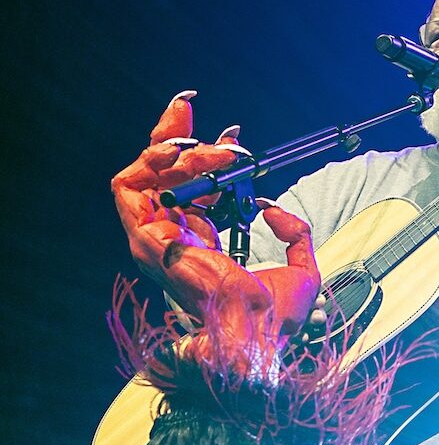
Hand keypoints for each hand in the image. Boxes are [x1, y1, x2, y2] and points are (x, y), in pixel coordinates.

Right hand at [113, 92, 320, 375]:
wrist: (261, 334)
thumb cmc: (276, 317)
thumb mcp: (300, 267)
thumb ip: (293, 233)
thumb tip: (273, 207)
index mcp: (200, 245)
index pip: (187, 192)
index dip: (201, 158)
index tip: (227, 136)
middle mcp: (173, 242)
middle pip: (155, 178)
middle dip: (169, 136)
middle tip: (189, 110)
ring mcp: (156, 243)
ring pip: (140, 178)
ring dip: (170, 149)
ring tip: (202, 141)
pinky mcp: (149, 242)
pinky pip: (131, 191)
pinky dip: (154, 165)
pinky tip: (186, 155)